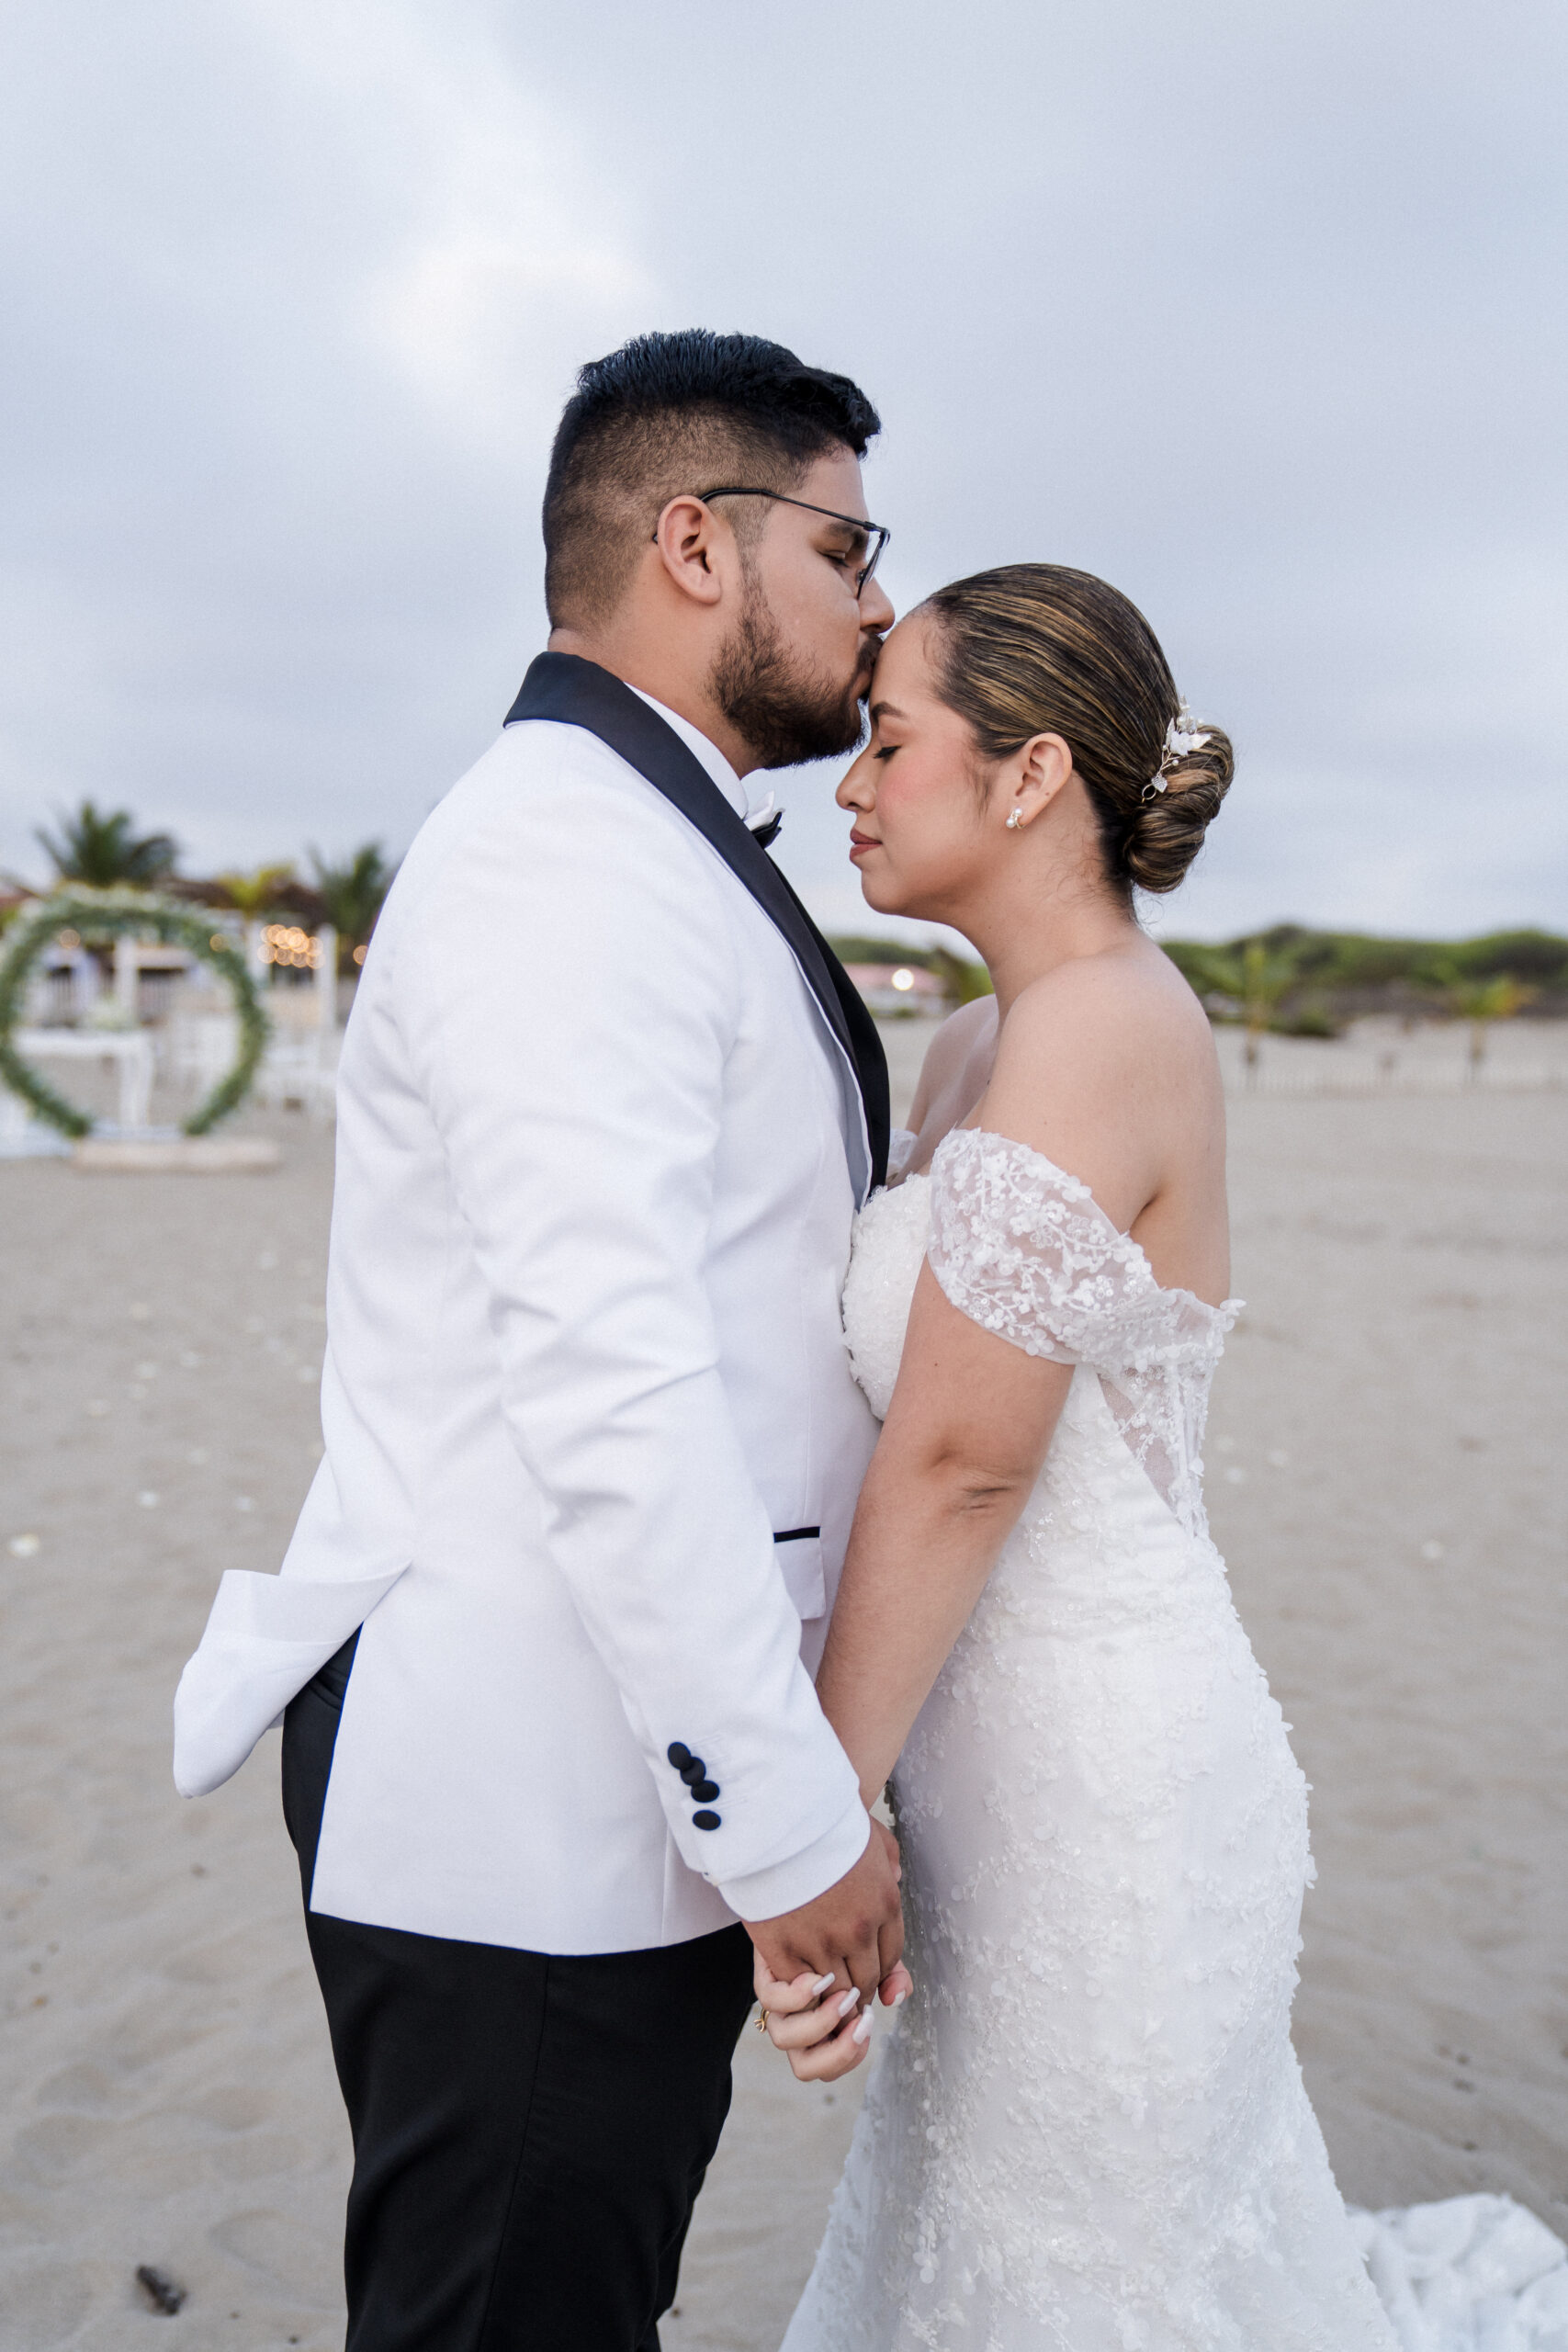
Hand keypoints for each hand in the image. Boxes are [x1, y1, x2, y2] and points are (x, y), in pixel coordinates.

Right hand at [742, 1817, 903, 2007]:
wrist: (774, 1817)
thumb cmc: (821, 1821)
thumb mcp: (871, 1834)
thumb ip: (888, 1860)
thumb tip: (895, 1879)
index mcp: (885, 1903)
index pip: (891, 1956)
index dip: (879, 1969)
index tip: (866, 1969)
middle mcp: (859, 1929)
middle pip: (866, 1979)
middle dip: (859, 1987)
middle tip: (846, 1989)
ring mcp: (821, 1943)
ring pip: (836, 1991)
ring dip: (832, 1995)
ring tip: (823, 1991)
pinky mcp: (784, 1949)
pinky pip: (800, 1987)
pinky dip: (802, 1991)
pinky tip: (799, 1981)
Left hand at [752, 1944, 912, 2082]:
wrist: (809, 1895)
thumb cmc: (844, 1928)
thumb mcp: (873, 1951)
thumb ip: (890, 1973)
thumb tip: (896, 1996)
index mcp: (820, 2026)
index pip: (828, 2067)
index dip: (851, 2053)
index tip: (870, 2018)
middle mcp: (795, 2021)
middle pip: (805, 2066)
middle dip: (843, 2045)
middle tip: (862, 2014)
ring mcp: (779, 2001)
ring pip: (785, 2039)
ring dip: (822, 2023)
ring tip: (844, 1997)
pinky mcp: (766, 1973)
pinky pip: (772, 2001)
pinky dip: (798, 1998)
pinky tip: (820, 1977)